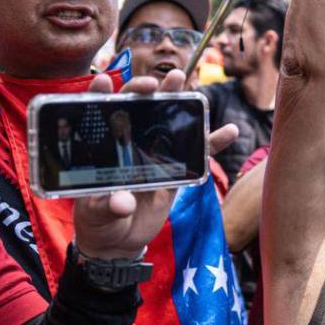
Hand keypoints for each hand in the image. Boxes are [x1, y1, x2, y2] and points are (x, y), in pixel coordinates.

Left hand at [72, 70, 238, 259]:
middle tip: (156, 82)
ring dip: (178, 102)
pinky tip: (230, 130)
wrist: (119, 243)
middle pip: (136, 109)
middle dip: (145, 90)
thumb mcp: (95, 214)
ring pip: (165, 123)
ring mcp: (152, 156)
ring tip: (187, 84)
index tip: (104, 80)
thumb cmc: (97, 223)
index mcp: (101, 148)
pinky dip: (213, 142)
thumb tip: (123, 202)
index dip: (100, 93)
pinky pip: (195, 155)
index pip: (97, 114)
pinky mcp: (173, 172)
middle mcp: (126, 145)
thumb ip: (106, 206)